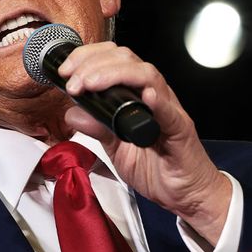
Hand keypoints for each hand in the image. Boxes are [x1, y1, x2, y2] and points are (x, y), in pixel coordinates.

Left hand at [59, 42, 232, 244]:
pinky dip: (157, 102)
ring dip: (114, 75)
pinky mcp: (181, 130)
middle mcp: (153, 96)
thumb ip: (97, 128)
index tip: (65, 70)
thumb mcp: (116, 148)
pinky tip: (144, 97)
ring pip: (147, 75)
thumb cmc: (157, 168)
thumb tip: (73, 112)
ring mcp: (168, 110)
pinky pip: (170, 111)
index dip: (88, 57)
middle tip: (72, 81)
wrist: (186, 195)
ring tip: (91, 84)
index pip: (114, 60)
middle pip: (127, 59)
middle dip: (94, 63)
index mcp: (136, 96)